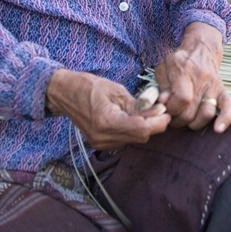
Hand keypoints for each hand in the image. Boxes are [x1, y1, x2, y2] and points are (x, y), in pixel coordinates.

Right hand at [46, 69, 169, 149]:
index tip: (166, 111)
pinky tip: (132, 117)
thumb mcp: (116, 90)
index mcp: (106, 121)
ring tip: (145, 111)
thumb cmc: (89, 86)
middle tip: (159, 109)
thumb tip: (159, 111)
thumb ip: (138, 104)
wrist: (65, 94)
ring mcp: (100, 143)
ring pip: (134, 140)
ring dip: (144, 127)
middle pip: (140, 137)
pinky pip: (125, 140)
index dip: (158, 122)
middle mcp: (103, 137)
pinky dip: (133, 130)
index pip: (141, 129)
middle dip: (154, 124)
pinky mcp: (100, 144)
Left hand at [154, 22, 230, 132]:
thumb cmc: (179, 60)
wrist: (201, 48)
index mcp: (184, 70)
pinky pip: (228, 106)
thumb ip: (161, 85)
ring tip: (186, 120)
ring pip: (206, 113)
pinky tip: (218, 129)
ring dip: (194, 123)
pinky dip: (225, 120)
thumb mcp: (164, 66)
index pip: (181, 99)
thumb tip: (163, 102)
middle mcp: (201, 78)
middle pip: (191, 111)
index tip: (166, 107)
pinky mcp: (222, 90)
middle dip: (178, 119)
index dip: (172, 109)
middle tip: (173, 116)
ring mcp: (213, 85)